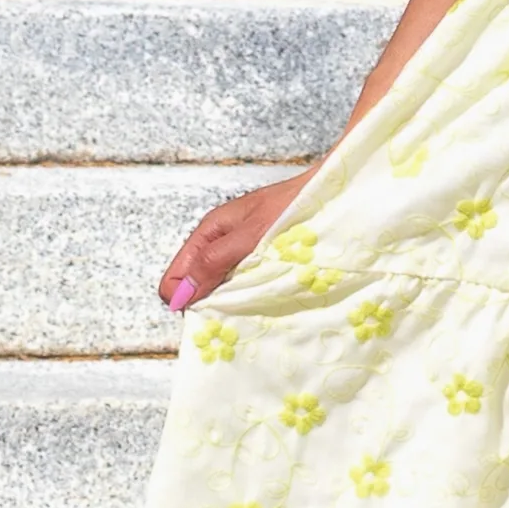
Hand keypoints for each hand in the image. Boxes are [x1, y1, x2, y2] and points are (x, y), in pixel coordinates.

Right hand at [160, 176, 309, 314]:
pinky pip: (246, 287)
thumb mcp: (250, 234)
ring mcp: (242, 255)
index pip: (174, 278)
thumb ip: (215, 260)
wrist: (334, 194)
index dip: (185, 300)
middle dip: (210, 304)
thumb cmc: (295, 205)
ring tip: (256, 306)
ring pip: (222, 290)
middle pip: (197, 287)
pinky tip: (269, 300)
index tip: (208, 314)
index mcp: (210, 233)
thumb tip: (181, 293)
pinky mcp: (263, 264)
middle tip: (236, 313)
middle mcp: (222, 245)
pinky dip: (253, 297)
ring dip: (234, 302)